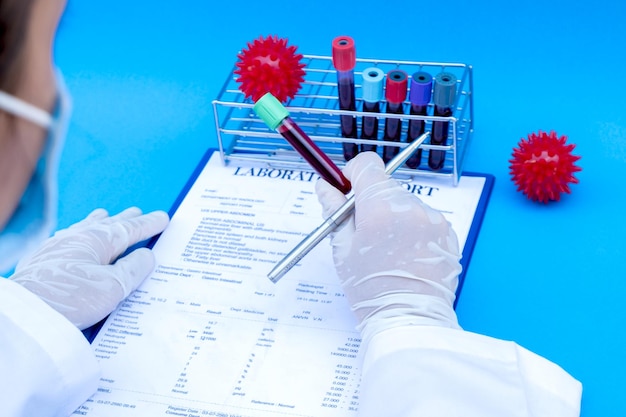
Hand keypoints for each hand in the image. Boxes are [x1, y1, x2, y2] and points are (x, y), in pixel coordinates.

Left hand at [11, 207, 168, 328]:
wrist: (26, 313)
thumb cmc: (70, 299)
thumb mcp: (112, 287)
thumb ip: (133, 269)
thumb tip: (146, 255)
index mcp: (97, 240)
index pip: (130, 229)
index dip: (148, 224)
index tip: (162, 218)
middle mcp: (77, 237)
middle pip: (108, 224)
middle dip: (126, 219)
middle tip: (139, 213)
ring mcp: (57, 246)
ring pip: (85, 227)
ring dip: (101, 222)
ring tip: (107, 216)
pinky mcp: (43, 259)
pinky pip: (69, 237)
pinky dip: (81, 233)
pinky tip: (74, 237)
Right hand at [315, 152, 461, 342]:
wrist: (408, 319)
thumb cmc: (371, 290)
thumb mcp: (342, 249)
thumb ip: (334, 211)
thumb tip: (325, 187)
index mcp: (380, 207)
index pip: (367, 164)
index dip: (352, 174)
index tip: (347, 190)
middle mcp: (411, 207)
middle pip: (385, 186)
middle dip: (371, 201)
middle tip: (363, 232)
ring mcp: (433, 219)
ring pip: (405, 203)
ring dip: (393, 216)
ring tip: (387, 250)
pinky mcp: (447, 233)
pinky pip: (424, 219)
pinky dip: (413, 229)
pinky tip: (405, 255)